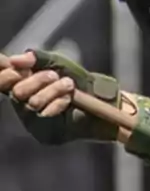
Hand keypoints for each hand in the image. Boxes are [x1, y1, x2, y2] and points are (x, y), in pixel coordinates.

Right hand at [0, 49, 123, 143]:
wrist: (100, 99)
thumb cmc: (76, 79)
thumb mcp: (56, 64)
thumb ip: (36, 58)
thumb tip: (14, 60)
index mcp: (20, 87)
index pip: (2, 82)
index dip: (5, 74)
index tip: (16, 67)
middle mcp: (22, 105)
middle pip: (17, 92)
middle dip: (37, 80)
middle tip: (54, 75)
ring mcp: (32, 120)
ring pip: (33, 102)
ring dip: (53, 90)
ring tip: (69, 85)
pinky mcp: (44, 132)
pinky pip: (44, 115)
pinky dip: (58, 102)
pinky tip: (69, 99)